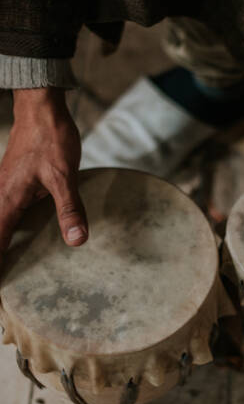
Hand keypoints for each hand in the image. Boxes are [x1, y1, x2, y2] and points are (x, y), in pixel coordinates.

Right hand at [0, 87, 87, 259]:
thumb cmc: (51, 140)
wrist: (41, 110)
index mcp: (8, 201)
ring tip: (5, 265)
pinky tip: (9, 236)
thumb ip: (69, 209)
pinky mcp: (9, 185)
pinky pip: (1, 213)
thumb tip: (76, 241)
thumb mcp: (65, 177)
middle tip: (0, 293)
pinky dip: (2, 229)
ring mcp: (1, 190)